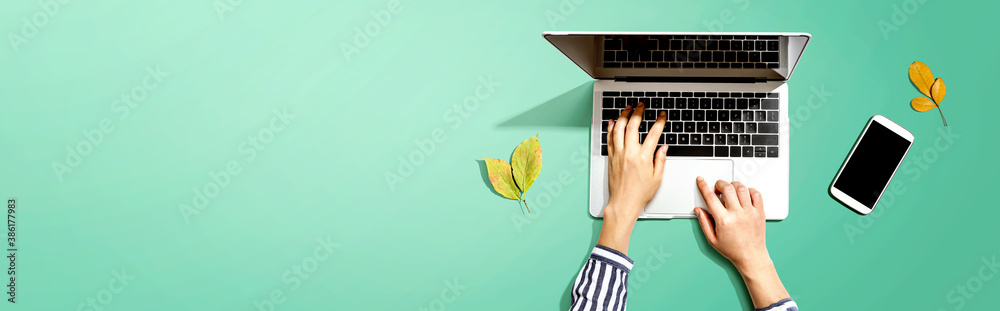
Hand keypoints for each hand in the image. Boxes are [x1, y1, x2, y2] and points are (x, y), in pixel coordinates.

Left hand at [597, 103, 667, 253]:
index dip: (659, 122)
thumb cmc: (639, 194)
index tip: (662, 115)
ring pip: (619, 129)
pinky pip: (609, 139)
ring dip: (623, 116)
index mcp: (643, 158)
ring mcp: (618, 154)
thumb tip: (663, 147)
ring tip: (628, 108)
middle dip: (638, 112)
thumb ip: (660, 160)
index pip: (653, 134)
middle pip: (633, 126)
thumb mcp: (657, 178)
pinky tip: (613, 121)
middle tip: (642, 105)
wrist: (623, 203)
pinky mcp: (611, 158)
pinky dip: (611, 128)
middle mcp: (629, 153)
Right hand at [693, 177, 768, 270]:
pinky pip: (756, 194)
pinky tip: (744, 195)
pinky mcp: (760, 212)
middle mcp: (737, 214)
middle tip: (718, 188)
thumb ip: (704, 222)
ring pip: (741, 188)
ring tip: (731, 191)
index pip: (710, 197)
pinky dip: (749, 190)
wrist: (751, 256)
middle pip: (727, 188)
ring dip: (733, 185)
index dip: (703, 186)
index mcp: (724, 221)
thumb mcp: (712, 239)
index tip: (701, 180)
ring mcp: (750, 212)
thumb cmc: (733, 250)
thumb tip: (698, 210)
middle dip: (719, 184)